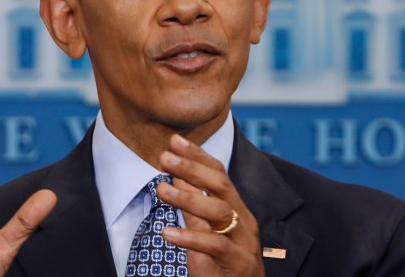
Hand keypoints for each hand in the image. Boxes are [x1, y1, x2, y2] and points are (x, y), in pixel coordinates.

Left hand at [157, 134, 263, 276]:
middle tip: (164, 157)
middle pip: (221, 185)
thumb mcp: (206, 232)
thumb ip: (194, 207)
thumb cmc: (223, 265)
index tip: (174, 141)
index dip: (198, 155)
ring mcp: (242, 240)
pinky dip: (189, 238)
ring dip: (188, 198)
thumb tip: (178, 176)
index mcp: (237, 208)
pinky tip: (167, 233)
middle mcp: (243, 220)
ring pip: (219, 212)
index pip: (219, 174)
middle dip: (192, 168)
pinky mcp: (236, 262)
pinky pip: (213, 246)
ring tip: (161, 190)